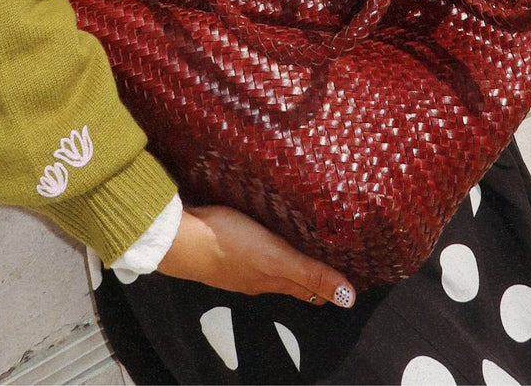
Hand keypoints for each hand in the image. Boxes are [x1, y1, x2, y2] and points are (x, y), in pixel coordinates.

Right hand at [158, 205, 355, 306]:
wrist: (180, 238)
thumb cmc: (227, 244)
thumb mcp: (275, 257)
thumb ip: (310, 272)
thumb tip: (348, 298)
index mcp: (273, 281)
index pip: (310, 288)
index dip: (330, 284)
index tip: (350, 278)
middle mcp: (258, 277)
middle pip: (292, 278)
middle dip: (312, 271)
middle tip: (334, 258)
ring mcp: (239, 264)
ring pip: (272, 265)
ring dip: (289, 257)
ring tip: (306, 242)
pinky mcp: (223, 247)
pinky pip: (253, 250)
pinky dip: (266, 245)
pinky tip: (265, 232)